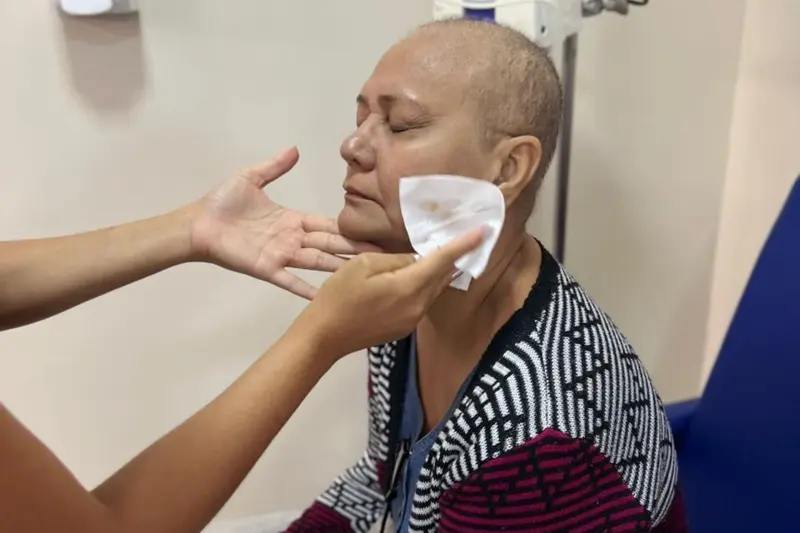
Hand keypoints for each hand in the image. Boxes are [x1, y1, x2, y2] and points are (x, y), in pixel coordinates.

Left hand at [187, 147, 376, 298]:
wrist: (198, 224)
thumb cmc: (222, 203)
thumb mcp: (251, 178)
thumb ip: (274, 167)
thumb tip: (295, 149)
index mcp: (292, 219)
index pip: (327, 223)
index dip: (348, 227)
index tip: (373, 230)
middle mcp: (293, 239)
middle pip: (330, 244)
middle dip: (355, 249)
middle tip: (384, 255)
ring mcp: (282, 256)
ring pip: (318, 261)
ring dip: (340, 267)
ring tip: (366, 273)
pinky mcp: (268, 269)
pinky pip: (291, 281)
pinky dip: (307, 289)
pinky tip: (326, 297)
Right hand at [293, 227, 486, 360]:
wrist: (324, 337)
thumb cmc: (339, 296)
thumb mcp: (363, 266)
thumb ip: (396, 260)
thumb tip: (415, 260)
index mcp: (409, 287)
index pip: (443, 260)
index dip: (464, 244)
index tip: (484, 230)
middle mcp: (418, 306)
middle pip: (443, 276)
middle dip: (454, 257)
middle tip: (464, 236)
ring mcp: (412, 320)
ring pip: (434, 289)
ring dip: (440, 271)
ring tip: (442, 252)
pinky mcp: (404, 328)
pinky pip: (423, 301)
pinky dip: (426, 285)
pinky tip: (419, 275)